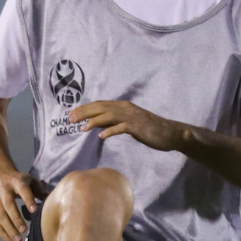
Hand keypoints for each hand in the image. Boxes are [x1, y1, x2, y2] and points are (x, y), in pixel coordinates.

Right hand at [0, 169, 42, 240]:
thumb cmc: (19, 180)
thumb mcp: (31, 181)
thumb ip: (40, 191)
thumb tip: (53, 203)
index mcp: (17, 182)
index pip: (23, 190)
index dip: (28, 200)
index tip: (34, 211)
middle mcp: (4, 190)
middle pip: (8, 205)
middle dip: (16, 218)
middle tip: (24, 230)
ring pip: (0, 216)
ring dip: (9, 229)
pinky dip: (3, 234)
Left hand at [70, 100, 184, 150]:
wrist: (170, 133)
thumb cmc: (150, 129)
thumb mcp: (129, 124)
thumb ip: (114, 122)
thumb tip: (97, 125)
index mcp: (124, 106)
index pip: (100, 104)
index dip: (86, 108)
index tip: (73, 113)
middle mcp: (126, 108)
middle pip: (101, 107)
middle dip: (85, 112)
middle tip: (70, 118)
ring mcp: (132, 117)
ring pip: (109, 116)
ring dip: (94, 121)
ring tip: (81, 127)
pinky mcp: (138, 127)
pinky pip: (121, 128)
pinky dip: (110, 131)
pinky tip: (101, 136)